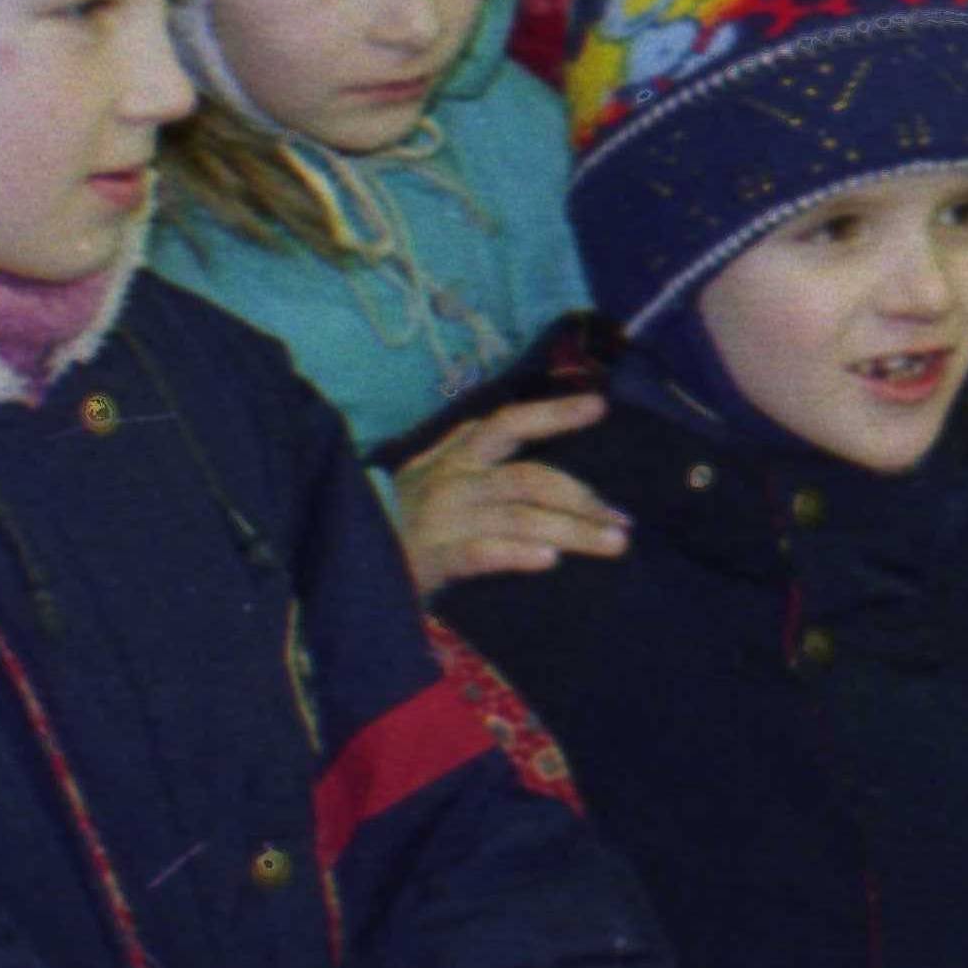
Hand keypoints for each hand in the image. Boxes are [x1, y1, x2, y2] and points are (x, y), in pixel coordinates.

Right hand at [395, 395, 627, 590]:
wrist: (344, 557)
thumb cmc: (398, 520)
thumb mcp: (430, 477)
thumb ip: (473, 458)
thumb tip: (531, 443)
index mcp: (456, 457)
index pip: (509, 424)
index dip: (554, 413)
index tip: (599, 407)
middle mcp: (453, 481)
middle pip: (529, 478)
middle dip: (583, 497)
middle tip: (623, 521)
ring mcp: (443, 518)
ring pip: (519, 516)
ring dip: (572, 529)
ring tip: (612, 545)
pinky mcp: (432, 557)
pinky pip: (482, 552)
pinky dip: (517, 553)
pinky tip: (548, 561)